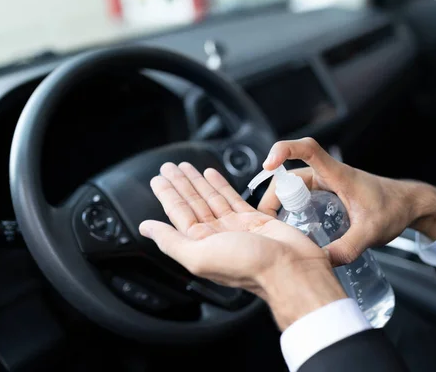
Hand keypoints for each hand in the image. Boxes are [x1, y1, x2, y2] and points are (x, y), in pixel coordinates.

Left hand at [139, 162, 346, 328]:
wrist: (290, 269)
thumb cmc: (247, 266)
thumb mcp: (199, 256)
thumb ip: (170, 241)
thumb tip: (145, 229)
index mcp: (200, 244)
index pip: (178, 214)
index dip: (167, 194)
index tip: (158, 179)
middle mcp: (216, 235)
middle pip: (193, 203)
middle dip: (180, 184)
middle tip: (169, 166)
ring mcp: (235, 227)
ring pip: (211, 198)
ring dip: (198, 182)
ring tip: (186, 167)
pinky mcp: (254, 220)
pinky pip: (233, 198)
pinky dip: (221, 185)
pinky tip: (212, 174)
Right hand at [258, 138, 435, 265]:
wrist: (410, 205)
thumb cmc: (395, 208)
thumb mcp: (372, 231)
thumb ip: (349, 247)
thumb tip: (323, 261)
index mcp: (338, 174)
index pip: (308, 149)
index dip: (284, 149)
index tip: (268, 164)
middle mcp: (329, 175)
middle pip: (290, 174)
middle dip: (273, 194)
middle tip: (266, 220)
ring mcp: (327, 185)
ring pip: (293, 187)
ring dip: (280, 202)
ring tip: (274, 226)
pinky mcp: (328, 195)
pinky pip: (301, 196)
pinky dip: (291, 208)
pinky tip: (291, 227)